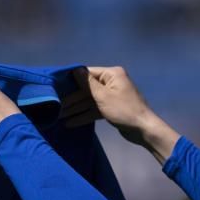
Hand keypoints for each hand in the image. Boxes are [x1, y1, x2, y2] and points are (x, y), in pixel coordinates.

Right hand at [65, 66, 179, 163]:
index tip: (56, 86)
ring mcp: (112, 96)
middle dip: (72, 99)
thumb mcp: (103, 96)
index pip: (87, 73)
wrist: (144, 130)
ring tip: (60, 117)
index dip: (72, 80)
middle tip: (56, 106)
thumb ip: (87, 84)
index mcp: (112, 74)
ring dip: (76, 109)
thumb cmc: (124, 110)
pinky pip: (95, 110)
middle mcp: (112, 82)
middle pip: (87, 89)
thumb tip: (74, 70)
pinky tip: (71, 123)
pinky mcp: (112, 109)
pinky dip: (85, 116)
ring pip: (90, 101)